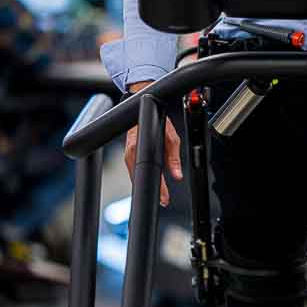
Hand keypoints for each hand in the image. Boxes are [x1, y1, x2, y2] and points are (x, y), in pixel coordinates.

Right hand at [124, 81, 182, 206]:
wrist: (141, 106)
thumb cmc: (156, 120)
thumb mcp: (171, 137)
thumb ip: (174, 158)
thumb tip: (177, 175)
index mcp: (140, 149)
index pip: (151, 174)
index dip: (159, 188)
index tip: (165, 198)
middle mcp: (131, 154)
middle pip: (140, 179)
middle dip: (152, 190)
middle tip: (163, 200)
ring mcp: (128, 154)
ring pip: (136, 175)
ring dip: (147, 185)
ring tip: (160, 195)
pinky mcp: (129, 154)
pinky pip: (134, 169)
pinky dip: (141, 177)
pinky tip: (150, 182)